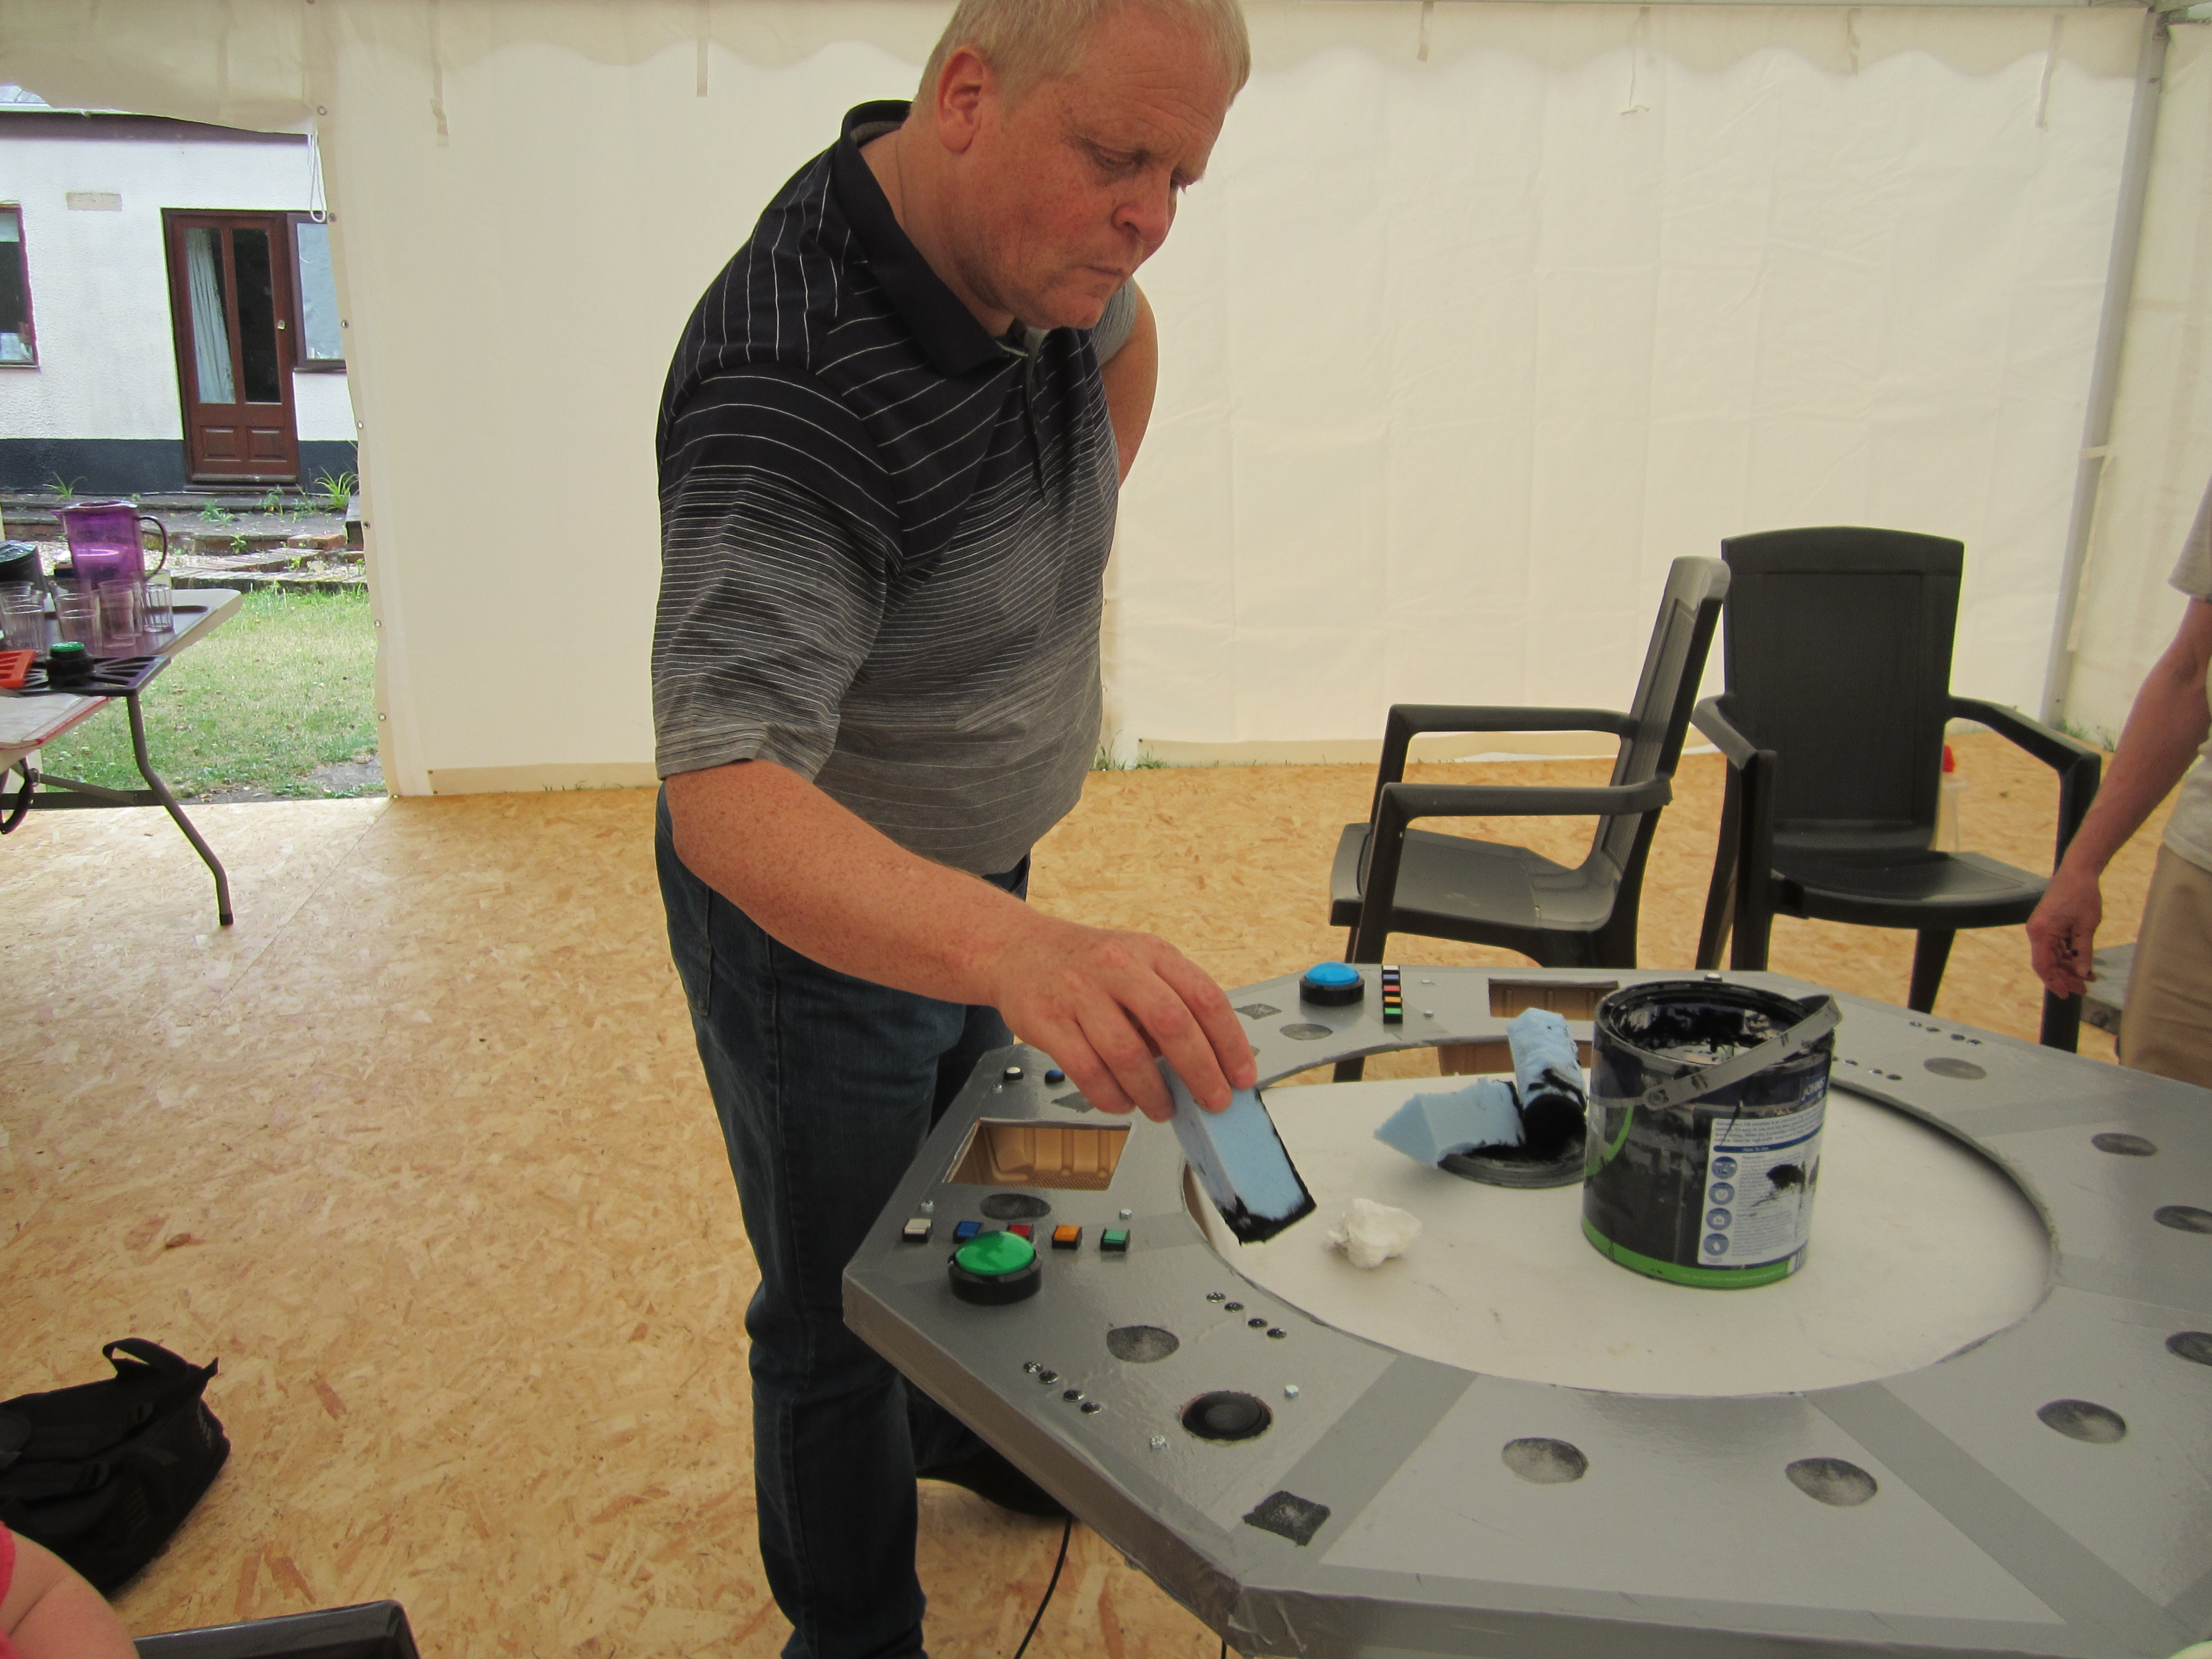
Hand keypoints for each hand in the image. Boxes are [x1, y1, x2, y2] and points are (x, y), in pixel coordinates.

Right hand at [986, 914, 1254, 1121]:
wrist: (1018, 951)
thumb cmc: (1088, 965)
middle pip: (1172, 1024)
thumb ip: (1171, 1003)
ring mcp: (1079, 992)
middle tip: (1214, 1101)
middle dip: (1201, 1071)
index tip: (1242, 1075)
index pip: (1205, 996)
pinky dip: (1111, 1096)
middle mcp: (1118, 966)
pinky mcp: (1047, 1021)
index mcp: (1151, 952)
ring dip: (1153, 1092)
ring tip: (1163, 1108)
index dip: (1230, 1041)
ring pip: (1128, 1053)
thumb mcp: (1138, 965)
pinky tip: (1122, 1102)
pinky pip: (1087, 1070)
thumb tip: (1208, 1062)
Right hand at [2027, 868, 2102, 998]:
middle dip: (2065, 977)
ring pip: (2052, 956)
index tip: (2067, 994)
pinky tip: (2083, 963)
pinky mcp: (2049, 926)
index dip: (2054, 982)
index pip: (2043, 965)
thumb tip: (2083, 974)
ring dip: (2068, 968)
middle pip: (2047, 963)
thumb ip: (2083, 952)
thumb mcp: (2086, 927)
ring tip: (2088, 978)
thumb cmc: (2081, 895)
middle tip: (2084, 989)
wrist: (2077, 871)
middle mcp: (2036, 932)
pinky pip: (2056, 947)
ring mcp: (2042, 929)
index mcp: (2040, 933)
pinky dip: (2068, 956)